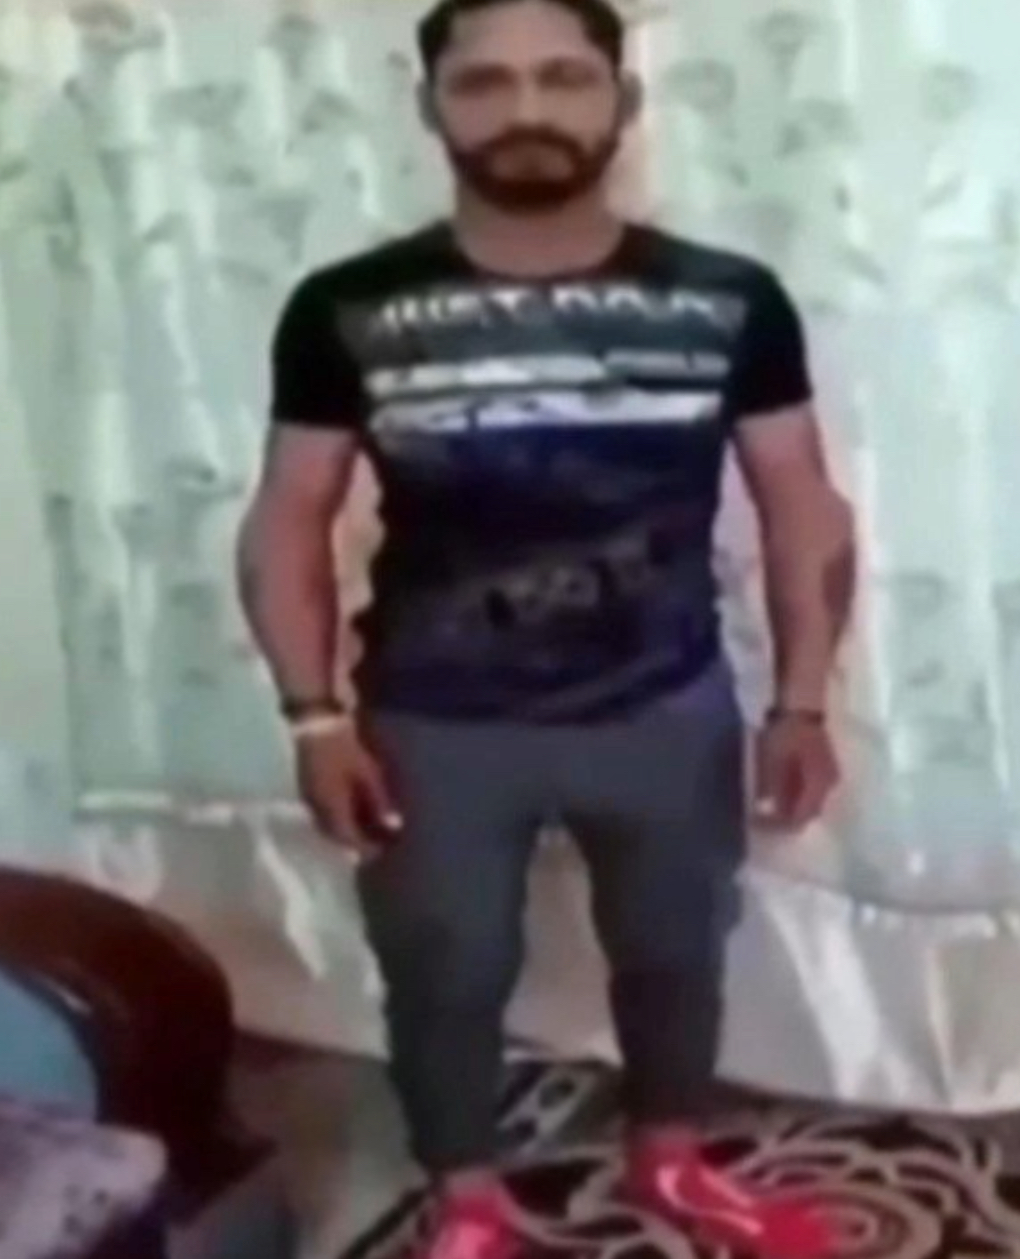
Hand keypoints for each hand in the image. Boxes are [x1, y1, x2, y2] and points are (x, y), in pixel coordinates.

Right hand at [293, 724, 402, 860]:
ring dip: (343, 833)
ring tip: (363, 832)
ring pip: (326, 826)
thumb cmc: (344, 747)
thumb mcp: (367, 773)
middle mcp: (317, 809)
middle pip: (335, 837)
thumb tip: (394, 826)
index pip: (348, 839)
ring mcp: (308, 799)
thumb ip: (379, 802)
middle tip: (373, 846)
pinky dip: (336, 819)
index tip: (380, 851)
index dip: (364, 848)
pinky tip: (349, 813)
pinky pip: (321, 814)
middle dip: (353, 844)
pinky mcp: (306, 789)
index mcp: (332, 808)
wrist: (315, 723)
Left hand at [752, 715, 838, 833]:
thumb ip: (772, 790)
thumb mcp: (773, 762)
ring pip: (812, 801)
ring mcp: (829, 774)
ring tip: (771, 806)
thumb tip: (767, 812)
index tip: (759, 824)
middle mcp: (829, 784)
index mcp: (819, 785)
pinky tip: (782, 790)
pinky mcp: (824, 764)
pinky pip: (812, 789)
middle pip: (809, 812)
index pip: (801, 818)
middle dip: (786, 819)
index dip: (779, 825)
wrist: (801, 703)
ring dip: (792, 807)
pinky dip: (797, 794)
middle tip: (764, 819)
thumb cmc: (785, 732)